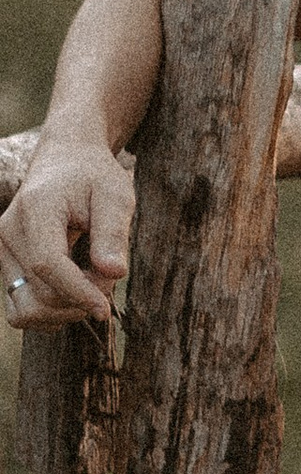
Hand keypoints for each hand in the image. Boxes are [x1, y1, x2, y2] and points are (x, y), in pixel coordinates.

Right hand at [0, 141, 135, 329]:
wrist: (65, 162)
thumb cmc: (94, 177)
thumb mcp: (115, 195)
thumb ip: (113, 232)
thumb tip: (114, 273)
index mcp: (34, 210)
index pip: (47, 264)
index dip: (77, 292)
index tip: (105, 309)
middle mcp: (8, 234)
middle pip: (40, 294)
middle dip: (80, 299)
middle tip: (108, 276)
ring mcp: (3, 252)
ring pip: (25, 310)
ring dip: (64, 310)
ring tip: (90, 284)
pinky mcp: (6, 266)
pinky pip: (20, 309)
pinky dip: (49, 311)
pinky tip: (74, 292)